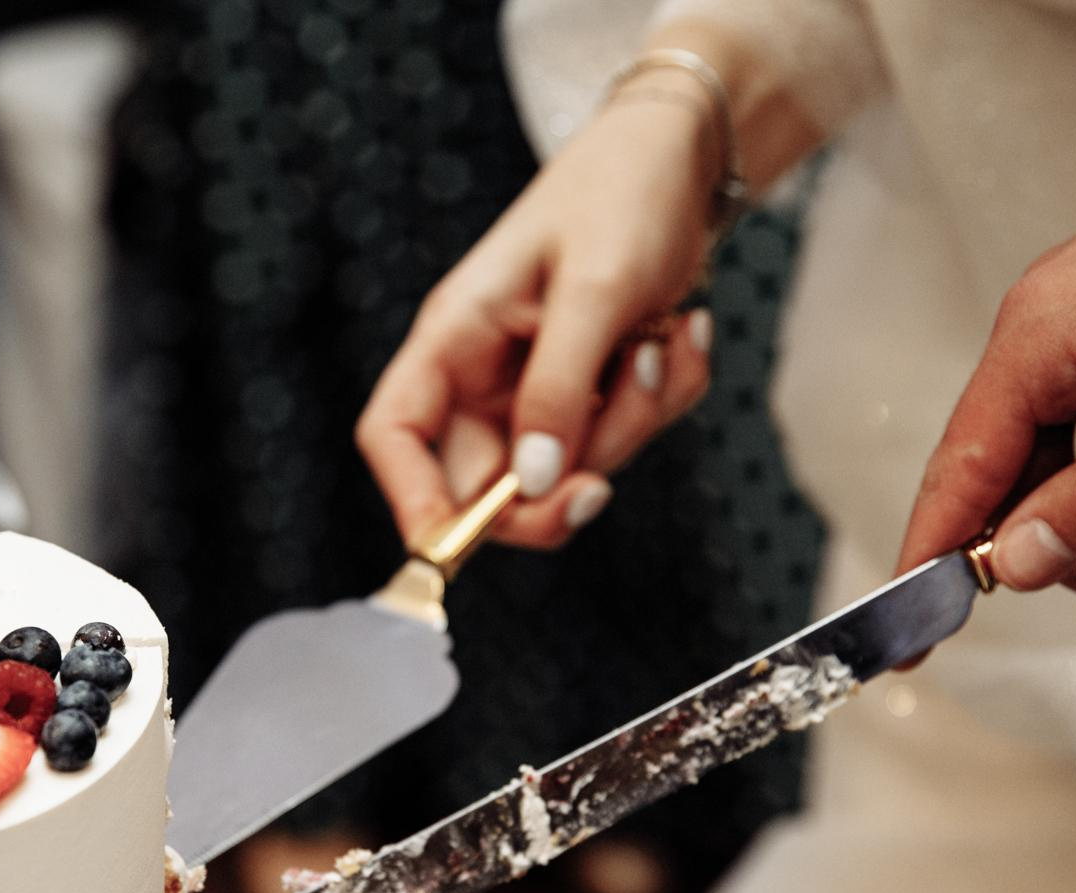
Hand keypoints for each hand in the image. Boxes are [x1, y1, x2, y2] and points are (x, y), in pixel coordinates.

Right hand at [355, 86, 716, 550]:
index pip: (394, 434)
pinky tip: (679, 337)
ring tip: (660, 344)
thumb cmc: (620, 195)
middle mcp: (486, 374)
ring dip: (632, 425)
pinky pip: (622, 440)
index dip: (410, 500)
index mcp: (455, 338)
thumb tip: (535, 482)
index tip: (447, 549)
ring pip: (569, 471)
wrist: (681, 159)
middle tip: (604, 482)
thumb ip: (559, 388)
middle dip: (562, 484)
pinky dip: (665, 402)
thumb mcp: (594, 289)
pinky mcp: (591, 393)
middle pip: (492, 485)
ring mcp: (538, 389)